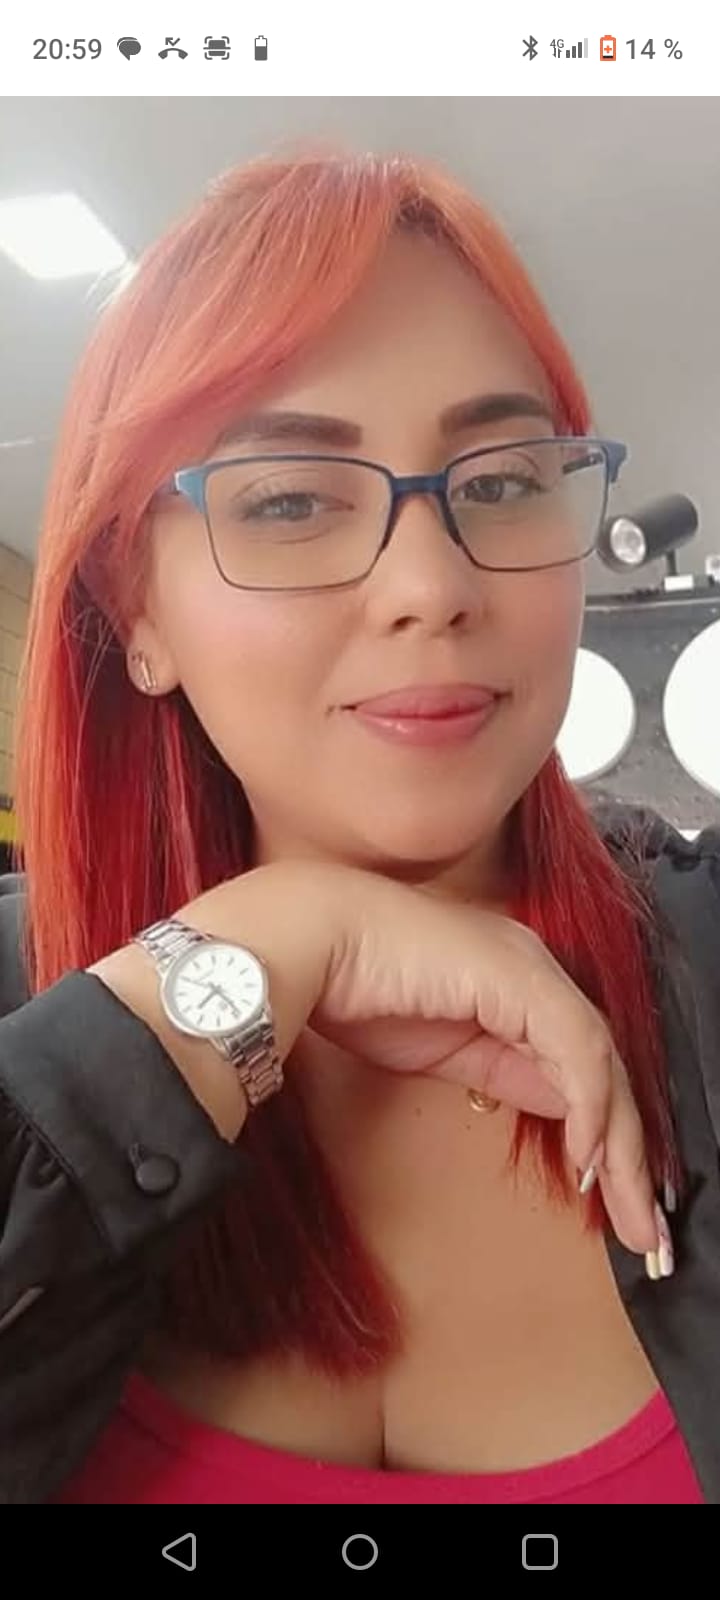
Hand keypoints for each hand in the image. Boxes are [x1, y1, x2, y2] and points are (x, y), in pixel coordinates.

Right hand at [304, 863, 660, 1257]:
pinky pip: (576, 1050)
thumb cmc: (356, 987)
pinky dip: (589, 1106)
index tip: (614, 1196)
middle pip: (604, 1066)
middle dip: (629, 1152)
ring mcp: (532, 970)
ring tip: (630, 1210)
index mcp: (517, 982)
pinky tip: (588, 1155)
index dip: (605, 1131)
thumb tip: (560, 1111)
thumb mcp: (446, 1052)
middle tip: (643, 1226)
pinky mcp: (522, 979)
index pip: (581, 1062)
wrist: (313, 939)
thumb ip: (504, 1072)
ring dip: (621, 1145)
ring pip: (602, 1063)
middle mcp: (535, 969)